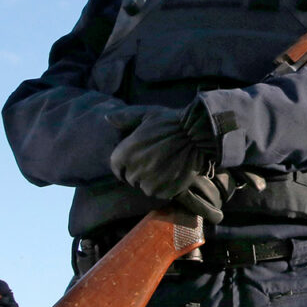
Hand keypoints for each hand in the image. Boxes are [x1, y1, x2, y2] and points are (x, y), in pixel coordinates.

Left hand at [107, 104, 226, 222]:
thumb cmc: (171, 122)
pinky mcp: (165, 192)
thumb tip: (108, 118)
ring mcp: (150, 184)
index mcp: (125, 154)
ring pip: (146, 187)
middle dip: (140, 171)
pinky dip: (166, 186)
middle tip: (156, 160)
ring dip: (153, 180)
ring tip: (167, 166)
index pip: (117, 167)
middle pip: (132, 178)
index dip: (127, 164)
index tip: (138, 159)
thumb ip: (126, 117)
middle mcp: (134, 171)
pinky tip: (174, 173)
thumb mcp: (147, 114)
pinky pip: (161, 192)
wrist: (198, 134)